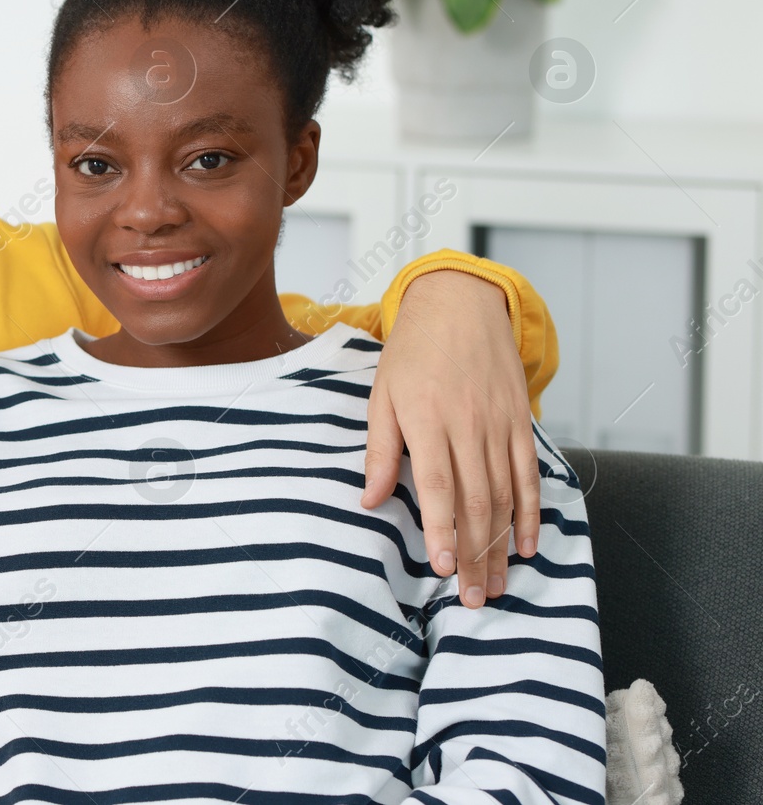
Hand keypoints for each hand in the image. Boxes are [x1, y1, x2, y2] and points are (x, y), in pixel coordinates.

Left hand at [361, 270, 540, 608]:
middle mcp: (469, 425)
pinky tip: (525, 545)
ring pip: (505, 495)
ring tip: (496, 585)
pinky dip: (531, 513)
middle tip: (473, 598)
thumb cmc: (412, 353)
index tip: (441, 568)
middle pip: (476, 501)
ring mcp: (500, 424)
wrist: (460, 305)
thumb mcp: (383, 395)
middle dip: (473, 554)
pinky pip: (529, 475)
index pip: (438, 486)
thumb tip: (371, 501)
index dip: (441, 529)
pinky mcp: (521, 422)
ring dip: (500, 545)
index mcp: (428, 419)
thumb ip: (381, 450)